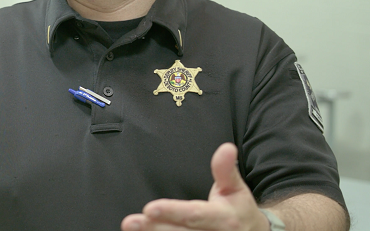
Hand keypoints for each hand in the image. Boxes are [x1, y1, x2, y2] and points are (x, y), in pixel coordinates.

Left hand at [120, 143, 270, 230]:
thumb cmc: (239, 210)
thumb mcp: (236, 188)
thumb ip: (226, 170)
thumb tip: (227, 147)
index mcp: (223, 220)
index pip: (194, 215)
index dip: (172, 212)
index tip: (149, 208)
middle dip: (154, 227)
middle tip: (131, 222)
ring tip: (131, 227)